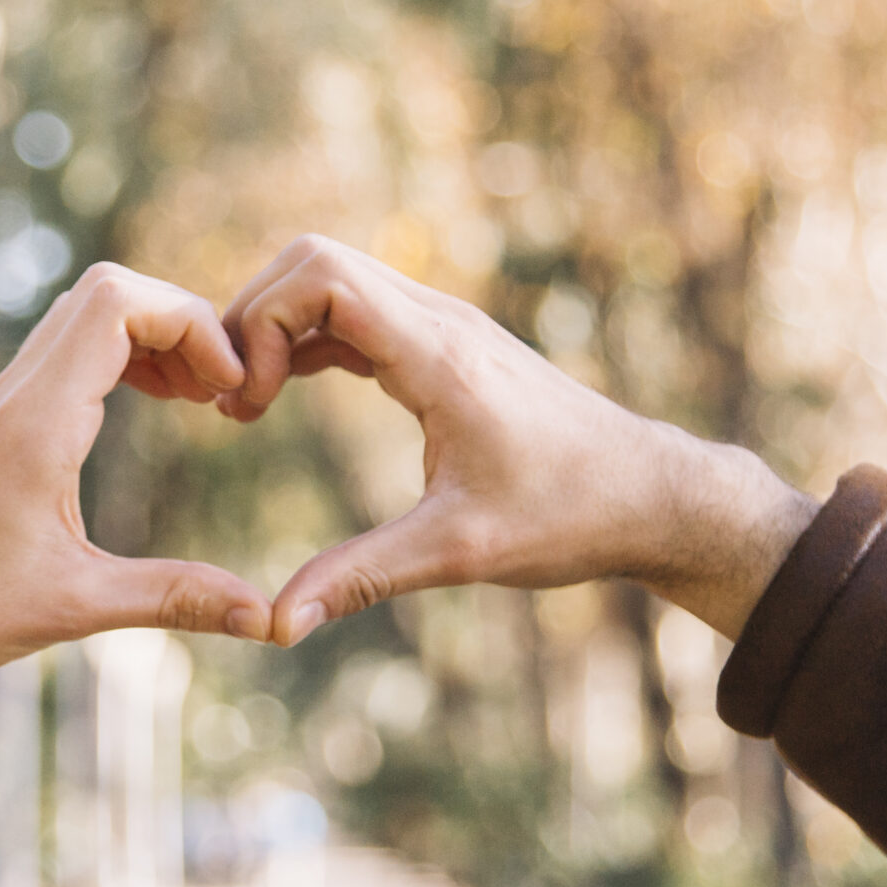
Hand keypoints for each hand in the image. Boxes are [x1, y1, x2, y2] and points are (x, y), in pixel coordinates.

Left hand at [0, 263, 271, 674]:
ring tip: (200, 395)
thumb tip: (267, 619)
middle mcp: (18, 394)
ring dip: (154, 333)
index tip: (226, 385)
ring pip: (88, 311)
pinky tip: (158, 403)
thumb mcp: (74, 607)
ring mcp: (6, 398)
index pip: (114, 304)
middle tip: (222, 388)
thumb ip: (173, 598)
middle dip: (181, 320)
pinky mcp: (5, 415)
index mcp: (35, 424)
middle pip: (107, 289)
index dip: (187, 321)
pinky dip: (125, 352)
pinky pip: (72, 346)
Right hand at [216, 237, 820, 642]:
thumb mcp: (460, 552)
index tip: (249, 406)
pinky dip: (309, 340)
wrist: (652, 495)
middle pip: (315, 260)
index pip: (324, 277)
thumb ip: (362, 578)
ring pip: (333, 279)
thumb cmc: (570, 516)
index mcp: (441, 355)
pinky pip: (357, 313)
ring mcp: (446, 327)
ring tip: (248, 404)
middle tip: (235, 401)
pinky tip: (283, 395)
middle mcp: (441, 321)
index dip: (263, 324)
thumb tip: (275, 625)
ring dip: (280, 326)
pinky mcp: (447, 347)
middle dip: (256, 316)